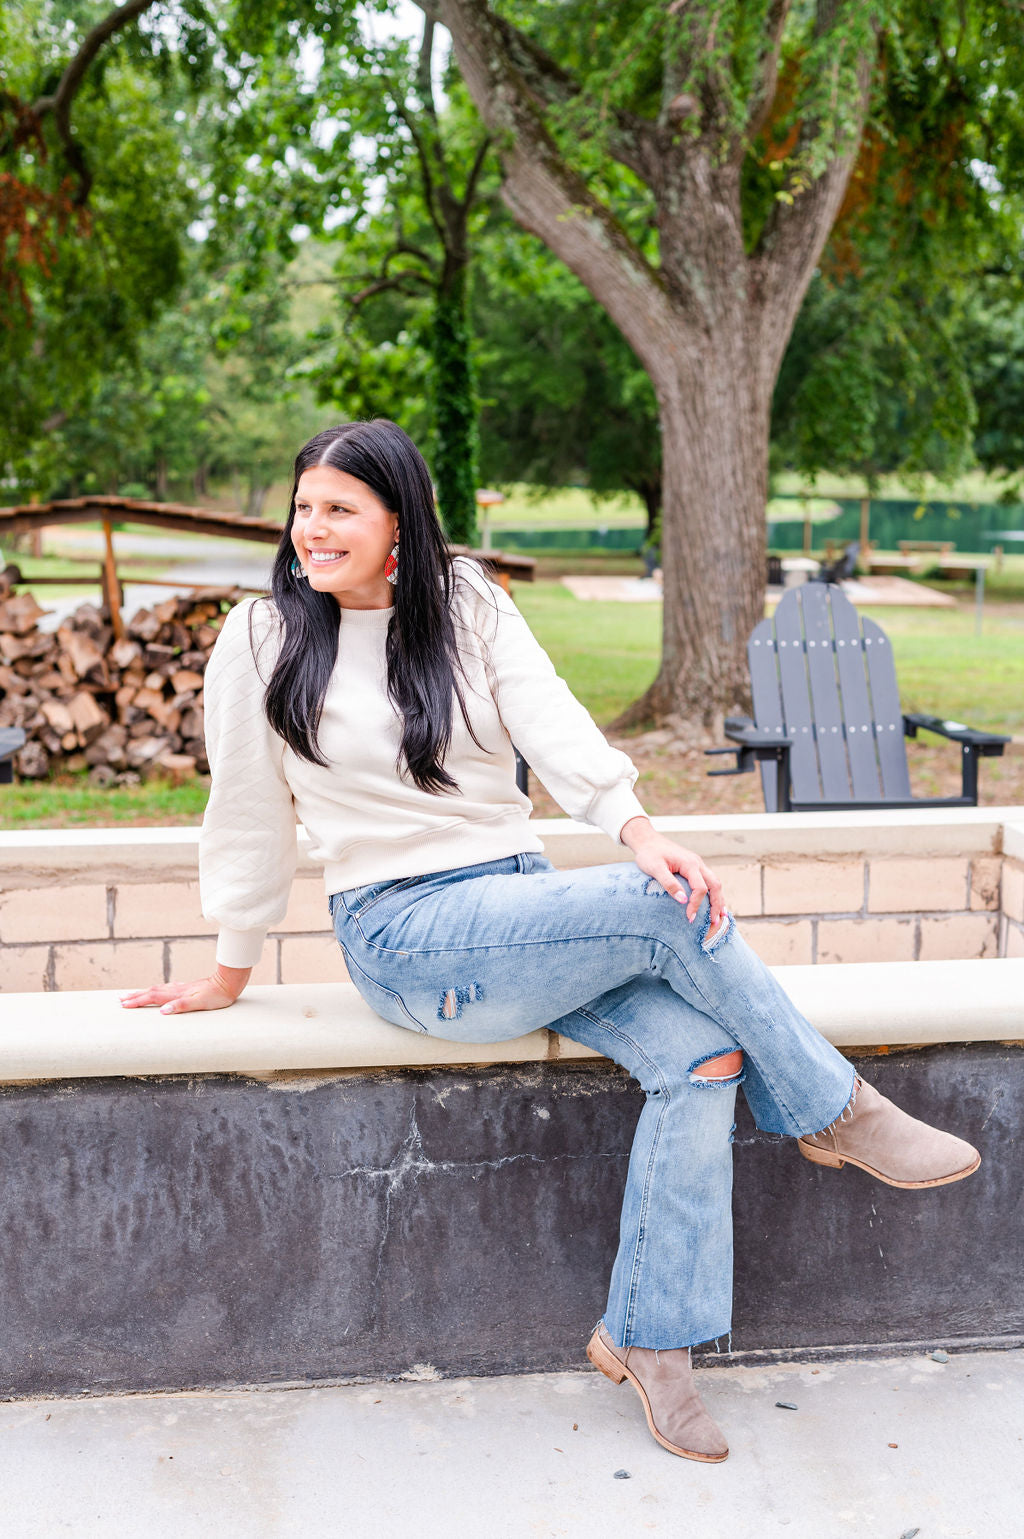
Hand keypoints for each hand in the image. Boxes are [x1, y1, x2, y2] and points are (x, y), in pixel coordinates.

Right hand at [119, 964, 251, 1015]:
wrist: (229, 983)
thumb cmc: (216, 996)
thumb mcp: (200, 1003)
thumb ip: (181, 1006)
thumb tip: (162, 1010)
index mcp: (177, 994)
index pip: (153, 997)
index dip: (138, 1001)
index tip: (124, 1004)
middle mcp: (176, 989)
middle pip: (151, 992)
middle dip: (135, 996)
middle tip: (120, 1000)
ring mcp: (181, 988)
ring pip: (157, 989)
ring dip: (143, 992)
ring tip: (132, 995)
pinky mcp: (187, 988)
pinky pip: (165, 989)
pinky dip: (155, 991)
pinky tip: (157, 992)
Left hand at [619, 816, 724, 925]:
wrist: (647, 840)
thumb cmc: (649, 854)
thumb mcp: (655, 869)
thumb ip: (669, 884)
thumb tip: (683, 900)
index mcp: (690, 864)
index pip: (700, 888)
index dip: (696, 904)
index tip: (690, 918)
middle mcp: (698, 863)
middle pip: (715, 885)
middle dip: (717, 904)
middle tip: (714, 922)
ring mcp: (698, 864)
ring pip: (715, 882)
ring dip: (719, 899)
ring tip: (720, 917)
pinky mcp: (694, 867)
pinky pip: (709, 880)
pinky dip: (713, 893)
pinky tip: (712, 903)